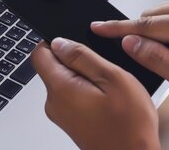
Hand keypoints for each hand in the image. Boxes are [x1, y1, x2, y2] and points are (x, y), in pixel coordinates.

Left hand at [32, 38, 160, 149]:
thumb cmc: (129, 126)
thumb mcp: (112, 78)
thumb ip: (82, 57)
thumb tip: (59, 42)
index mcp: (60, 88)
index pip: (39, 54)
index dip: (56, 43)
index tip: (76, 44)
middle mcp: (54, 103)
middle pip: (53, 67)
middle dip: (75, 62)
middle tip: (102, 70)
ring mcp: (61, 115)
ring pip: (65, 82)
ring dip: (84, 78)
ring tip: (108, 88)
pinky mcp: (71, 122)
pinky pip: (72, 97)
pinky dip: (87, 92)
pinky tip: (106, 100)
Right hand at [92, 0, 168, 117]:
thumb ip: (155, 58)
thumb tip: (130, 42)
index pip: (144, 24)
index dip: (117, 28)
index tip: (98, 27)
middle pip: (151, 17)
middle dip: (145, 37)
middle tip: (160, 62)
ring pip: (160, 15)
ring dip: (158, 34)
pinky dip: (168, 30)